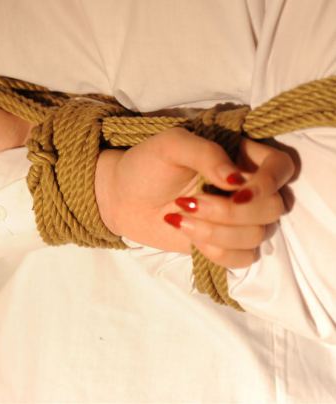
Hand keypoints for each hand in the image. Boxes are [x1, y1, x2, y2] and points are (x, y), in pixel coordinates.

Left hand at [95, 127, 294, 267]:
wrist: (121, 197)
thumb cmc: (145, 164)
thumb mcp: (170, 145)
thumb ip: (205, 153)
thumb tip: (236, 179)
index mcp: (241, 155)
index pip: (281, 167)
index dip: (266, 182)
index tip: (231, 188)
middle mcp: (247, 187)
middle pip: (273, 207)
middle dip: (230, 212)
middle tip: (187, 202)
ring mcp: (239, 218)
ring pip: (258, 236)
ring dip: (216, 232)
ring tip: (179, 217)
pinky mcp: (225, 243)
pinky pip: (244, 258)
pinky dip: (217, 252)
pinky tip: (189, 235)